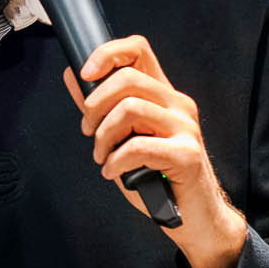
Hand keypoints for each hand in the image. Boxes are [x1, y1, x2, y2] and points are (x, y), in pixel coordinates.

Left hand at [67, 34, 246, 267]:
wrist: (195, 217)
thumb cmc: (159, 179)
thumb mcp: (123, 139)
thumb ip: (101, 108)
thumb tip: (73, 76)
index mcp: (164, 96)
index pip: (138, 50)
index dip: (107, 54)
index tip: (85, 75)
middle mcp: (178, 105)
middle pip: (128, 79)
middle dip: (95, 105)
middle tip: (89, 132)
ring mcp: (185, 128)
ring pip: (130, 109)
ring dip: (103, 137)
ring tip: (101, 156)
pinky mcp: (186, 154)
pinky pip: (138, 146)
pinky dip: (116, 161)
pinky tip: (113, 172)